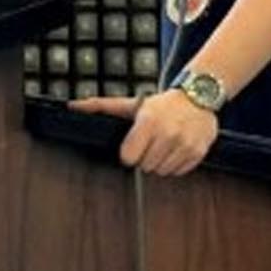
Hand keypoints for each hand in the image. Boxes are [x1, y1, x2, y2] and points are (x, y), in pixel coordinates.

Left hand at [70, 91, 219, 176]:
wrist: (198, 98)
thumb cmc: (160, 105)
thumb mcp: (131, 104)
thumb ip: (100, 106)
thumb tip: (71, 106)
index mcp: (148, 121)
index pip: (128, 157)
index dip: (128, 154)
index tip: (132, 146)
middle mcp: (168, 133)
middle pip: (145, 166)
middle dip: (144, 157)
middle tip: (150, 143)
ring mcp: (185, 144)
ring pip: (162, 172)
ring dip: (159, 163)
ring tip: (163, 145)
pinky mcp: (198, 152)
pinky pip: (179, 172)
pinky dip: (175, 164)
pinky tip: (175, 149)